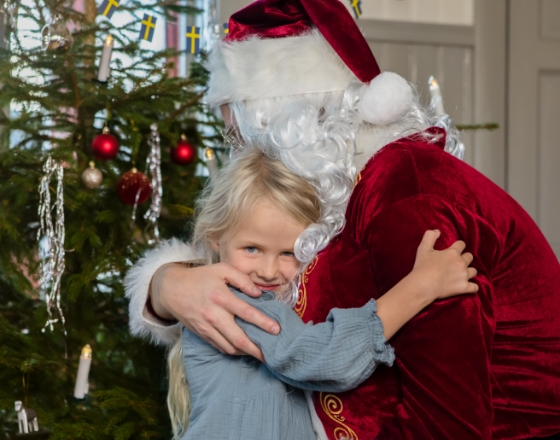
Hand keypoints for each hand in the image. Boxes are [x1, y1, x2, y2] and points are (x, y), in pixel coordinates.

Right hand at [151, 262, 279, 360]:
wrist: (171, 289)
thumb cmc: (200, 277)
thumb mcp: (221, 270)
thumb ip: (242, 279)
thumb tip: (258, 293)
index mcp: (221, 297)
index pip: (246, 313)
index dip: (263, 322)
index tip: (276, 330)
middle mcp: (214, 315)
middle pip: (239, 337)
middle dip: (256, 349)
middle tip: (271, 354)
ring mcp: (207, 327)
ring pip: (229, 346)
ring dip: (246, 353)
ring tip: (260, 354)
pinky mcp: (202, 334)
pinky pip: (220, 347)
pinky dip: (233, 351)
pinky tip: (244, 350)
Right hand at [411, 230, 477, 301]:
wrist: (423, 285)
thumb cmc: (422, 266)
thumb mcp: (423, 248)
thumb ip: (430, 236)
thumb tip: (438, 231)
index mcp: (453, 252)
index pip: (461, 244)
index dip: (458, 246)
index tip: (453, 249)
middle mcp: (461, 263)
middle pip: (470, 257)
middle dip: (464, 258)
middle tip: (456, 262)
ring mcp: (464, 276)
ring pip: (474, 271)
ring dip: (469, 271)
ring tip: (461, 274)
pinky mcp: (464, 287)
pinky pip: (475, 287)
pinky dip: (472, 287)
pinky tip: (468, 286)